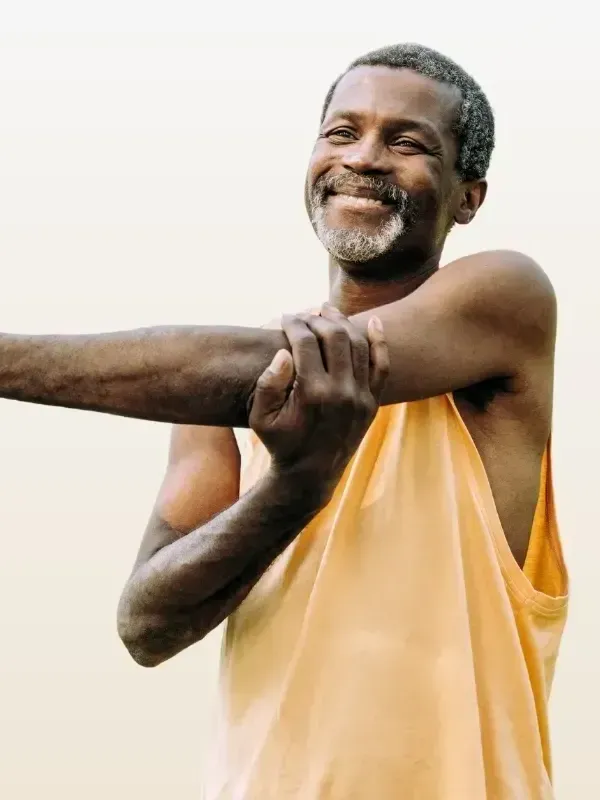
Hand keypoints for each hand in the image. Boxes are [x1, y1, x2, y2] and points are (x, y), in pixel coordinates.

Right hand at [248, 304, 388, 500]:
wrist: (309, 475)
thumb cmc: (280, 442)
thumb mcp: (260, 417)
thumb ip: (268, 383)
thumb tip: (284, 352)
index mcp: (311, 393)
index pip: (305, 342)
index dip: (294, 323)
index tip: (286, 317)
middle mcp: (341, 393)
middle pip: (334, 336)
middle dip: (318, 318)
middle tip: (306, 314)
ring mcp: (361, 398)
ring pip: (358, 345)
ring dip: (344, 323)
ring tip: (329, 311)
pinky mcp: (372, 403)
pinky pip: (382, 366)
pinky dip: (379, 341)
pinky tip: (373, 322)